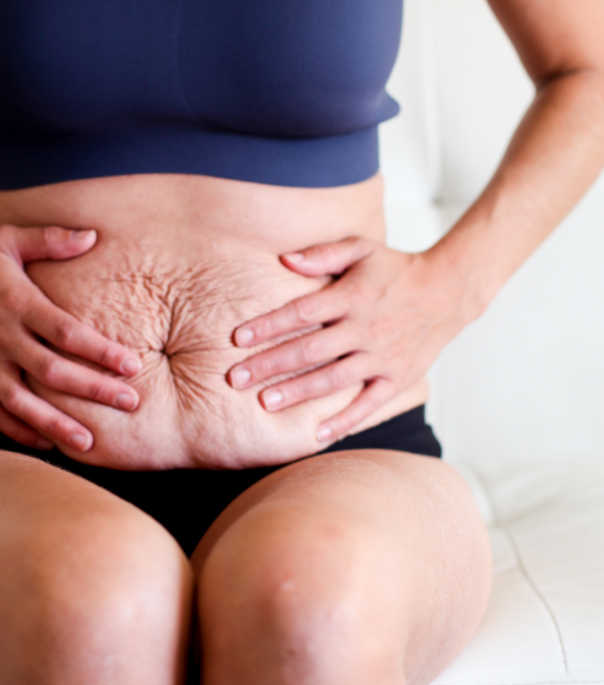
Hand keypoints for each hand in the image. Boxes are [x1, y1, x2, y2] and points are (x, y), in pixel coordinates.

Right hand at [0, 224, 141, 452]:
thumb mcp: (7, 238)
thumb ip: (51, 239)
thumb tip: (93, 236)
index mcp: (16, 302)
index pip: (66, 332)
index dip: (100, 351)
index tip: (131, 366)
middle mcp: (0, 337)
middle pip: (52, 371)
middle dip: (93, 390)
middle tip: (130, 403)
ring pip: (22, 402)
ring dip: (56, 423)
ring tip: (89, 443)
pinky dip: (17, 430)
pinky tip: (45, 443)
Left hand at [225, 236, 458, 442]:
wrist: (448, 291)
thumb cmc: (395, 268)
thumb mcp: (361, 249)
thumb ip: (322, 255)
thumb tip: (284, 259)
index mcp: (351, 297)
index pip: (301, 313)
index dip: (268, 325)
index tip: (237, 338)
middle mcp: (364, 328)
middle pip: (309, 351)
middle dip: (269, 364)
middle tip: (235, 378)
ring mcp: (382, 356)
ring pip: (333, 379)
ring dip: (298, 392)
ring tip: (264, 402)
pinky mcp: (397, 377)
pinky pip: (369, 404)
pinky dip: (345, 420)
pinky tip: (317, 435)